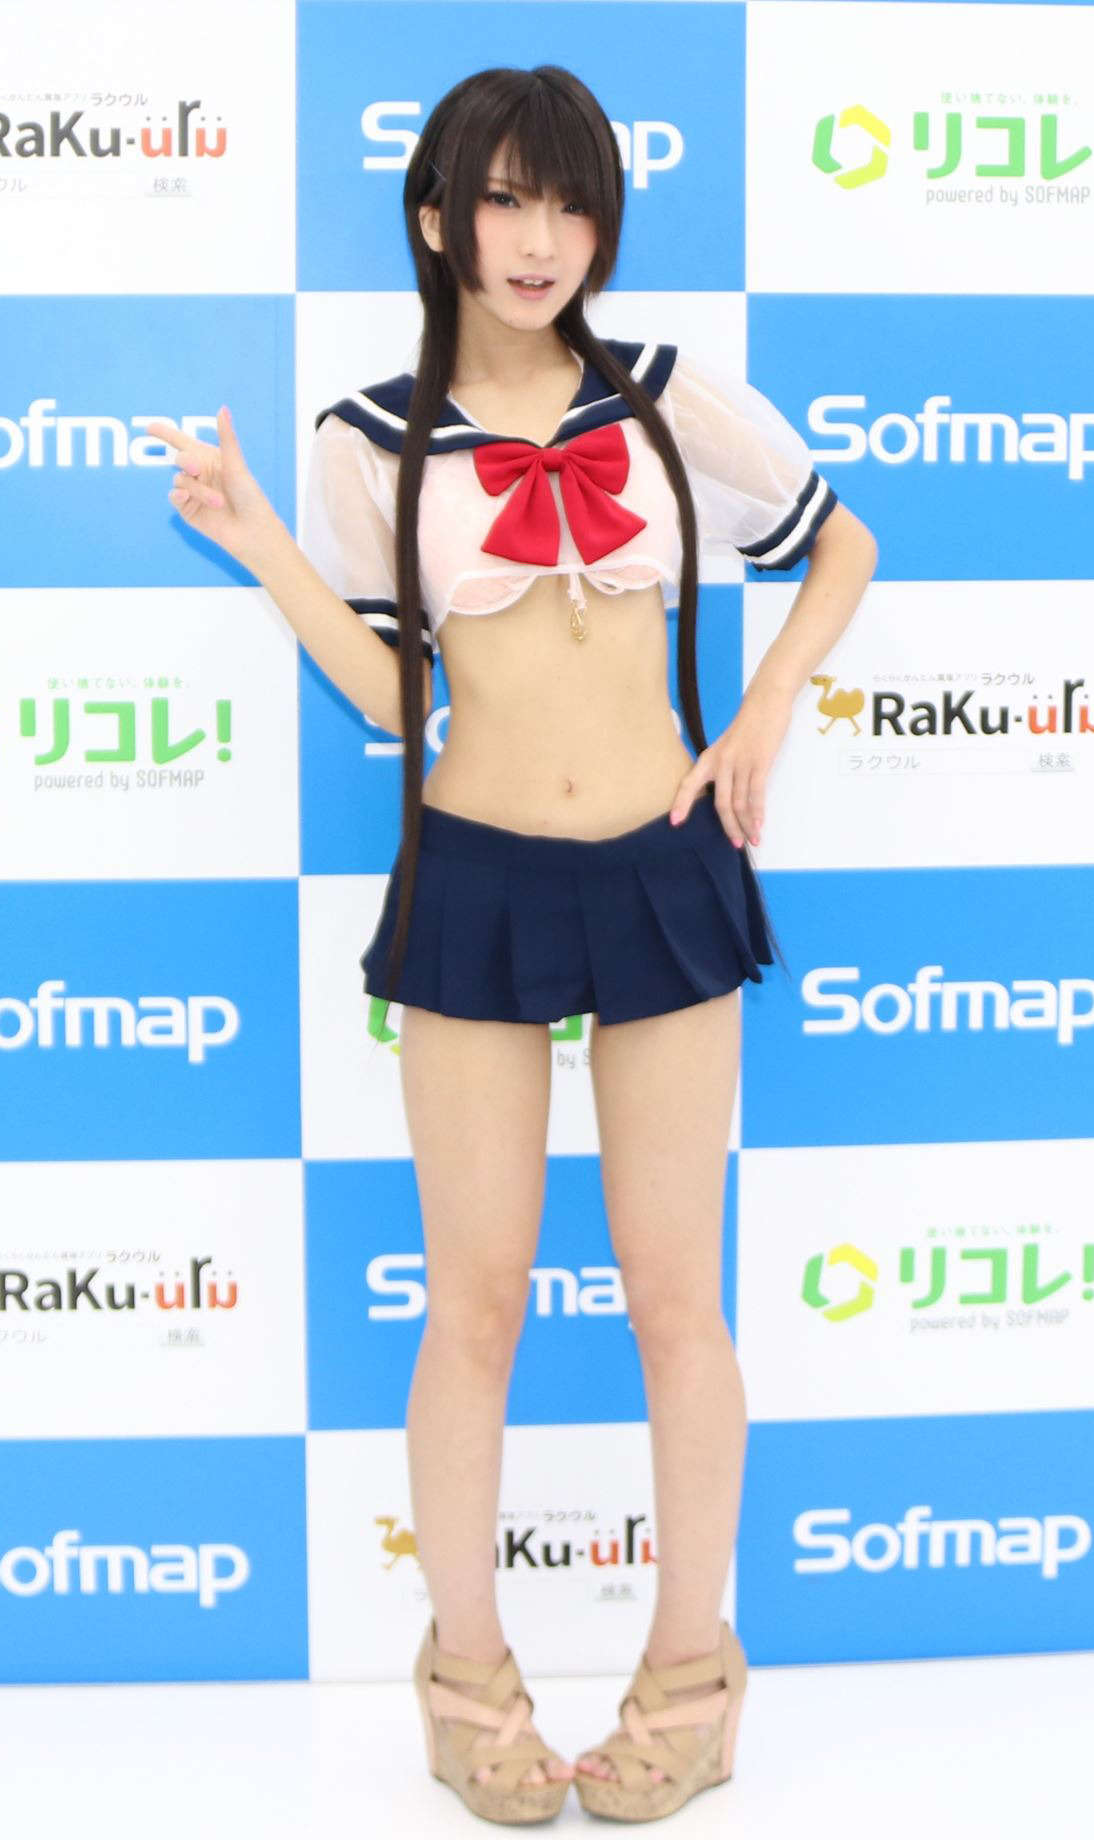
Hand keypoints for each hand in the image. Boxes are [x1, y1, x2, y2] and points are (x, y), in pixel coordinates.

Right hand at [147, 405, 281, 570]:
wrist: (252, 531)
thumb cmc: (250, 497)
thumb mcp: (236, 465)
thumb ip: (226, 437)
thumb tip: (223, 409)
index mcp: (211, 459)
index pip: (183, 442)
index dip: (166, 433)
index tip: (149, 428)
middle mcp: (200, 474)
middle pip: (180, 459)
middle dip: (187, 461)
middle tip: (197, 467)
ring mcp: (193, 492)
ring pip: (180, 481)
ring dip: (198, 489)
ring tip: (219, 501)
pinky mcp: (188, 511)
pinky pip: (175, 497)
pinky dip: (180, 496)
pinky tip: (189, 500)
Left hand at [668, 684, 794, 847]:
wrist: (765, 703)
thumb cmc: (747, 726)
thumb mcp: (726, 746)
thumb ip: (722, 768)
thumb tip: (725, 794)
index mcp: (709, 758)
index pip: (689, 783)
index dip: (682, 803)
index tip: (675, 822)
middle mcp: (721, 762)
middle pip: (720, 803)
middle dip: (728, 827)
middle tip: (735, 844)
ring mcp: (741, 763)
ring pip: (740, 803)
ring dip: (746, 825)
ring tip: (752, 839)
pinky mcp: (760, 763)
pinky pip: (756, 794)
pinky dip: (758, 813)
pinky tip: (759, 824)